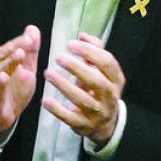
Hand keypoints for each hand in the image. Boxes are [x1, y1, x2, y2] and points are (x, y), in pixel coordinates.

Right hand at [0, 26, 41, 138]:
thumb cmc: (13, 89)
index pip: (9, 48)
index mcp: (1, 60)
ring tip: (20, 54)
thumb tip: (33, 29)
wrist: (1, 115)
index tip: (31, 37)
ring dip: (9, 62)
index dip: (19, 42)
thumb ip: (30, 51)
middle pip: (2, 56)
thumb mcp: (26, 69)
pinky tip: (4, 77)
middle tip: (27, 42)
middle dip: (15, 48)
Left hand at [41, 33, 125, 147]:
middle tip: (58, 58)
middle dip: (77, 68)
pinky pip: (71, 118)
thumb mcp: (102, 72)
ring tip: (47, 73)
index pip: (107, 63)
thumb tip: (82, 35)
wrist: (106, 124)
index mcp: (115, 80)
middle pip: (97, 81)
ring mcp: (98, 113)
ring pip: (83, 100)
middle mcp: (110, 97)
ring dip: (64, 86)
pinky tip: (45, 100)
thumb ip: (94, 51)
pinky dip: (57, 110)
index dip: (89, 51)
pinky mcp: (85, 126)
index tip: (70, 44)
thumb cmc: (100, 89)